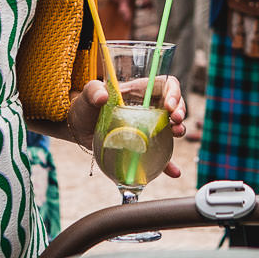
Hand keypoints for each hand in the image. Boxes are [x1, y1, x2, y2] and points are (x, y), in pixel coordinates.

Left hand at [53, 74, 189, 173]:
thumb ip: (93, 91)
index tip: (169, 105)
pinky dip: (168, 164)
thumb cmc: (84, 106)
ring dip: (179, 130)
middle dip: (180, 110)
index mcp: (140, 90)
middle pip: (174, 104)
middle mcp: (148, 107)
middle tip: (176, 121)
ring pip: (171, 126)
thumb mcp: (87, 95)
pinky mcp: (142, 145)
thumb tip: (103, 96)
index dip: (173, 92)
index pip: (166, 85)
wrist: (78, 128)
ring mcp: (147, 126)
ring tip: (176, 134)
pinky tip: (174, 172)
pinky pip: (160, 155)